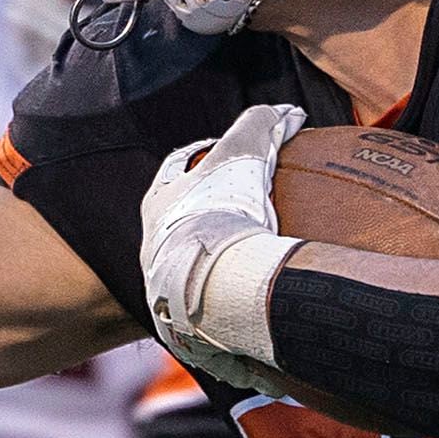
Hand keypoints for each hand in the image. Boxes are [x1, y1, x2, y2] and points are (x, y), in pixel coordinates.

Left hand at [139, 104, 302, 362]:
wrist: (215, 288)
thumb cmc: (221, 213)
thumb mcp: (242, 156)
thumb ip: (259, 126)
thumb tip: (284, 112)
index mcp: (158, 205)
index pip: (175, 169)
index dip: (199, 155)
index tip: (221, 150)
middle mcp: (154, 247)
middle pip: (181, 219)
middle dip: (206, 210)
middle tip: (243, 205)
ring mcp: (168, 288)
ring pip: (192, 265)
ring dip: (218, 258)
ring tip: (255, 255)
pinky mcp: (188, 325)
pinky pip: (212, 305)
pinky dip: (232, 297)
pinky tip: (258, 298)